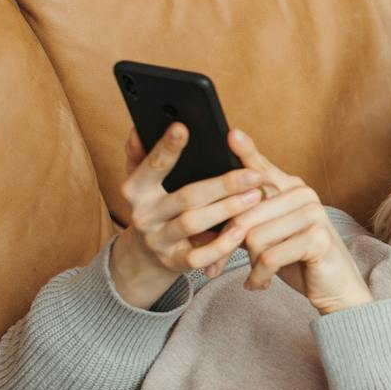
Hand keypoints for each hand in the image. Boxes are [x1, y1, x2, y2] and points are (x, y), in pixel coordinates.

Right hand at [112, 122, 270, 306]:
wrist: (147, 254)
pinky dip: (222, 245)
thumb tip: (139, 129)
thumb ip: (142, 156)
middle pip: (185, 197)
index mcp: (136, 190)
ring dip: (227, 210)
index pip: (153, 166)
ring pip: (193, 224)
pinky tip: (242, 231)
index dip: (167, 147)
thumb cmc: (157, 206)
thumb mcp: (145, 182)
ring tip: (255, 197)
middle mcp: (144, 215)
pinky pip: (200, 256)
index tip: (183, 127)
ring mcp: (158, 241)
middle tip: (253, 174)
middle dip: (222, 185)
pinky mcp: (174, 262)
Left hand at [216, 128, 373, 315]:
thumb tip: (211, 219)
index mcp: (291, 188)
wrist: (334, 289)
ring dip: (249, 264)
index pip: (261, 168)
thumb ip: (247, 219)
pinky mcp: (318, 238)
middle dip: (229, 246)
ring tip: (256, 274)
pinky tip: (260, 283)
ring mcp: (313, 214)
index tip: (231, 134)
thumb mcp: (269, 236)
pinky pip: (270, 256)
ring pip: (254, 237)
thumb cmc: (298, 260)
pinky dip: (260, 276)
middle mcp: (303, 195)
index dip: (246, 151)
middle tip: (220, 266)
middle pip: (244, 213)